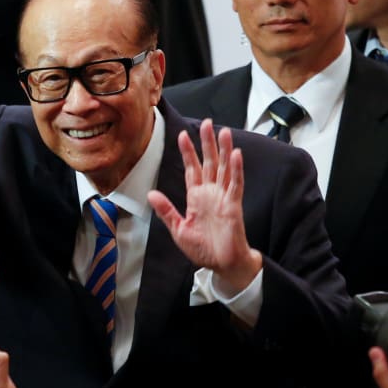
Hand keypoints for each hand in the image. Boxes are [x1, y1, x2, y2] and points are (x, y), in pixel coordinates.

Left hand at [148, 118, 261, 290]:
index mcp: (196, 198)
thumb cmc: (203, 249)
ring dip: (224, 150)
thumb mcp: (178, 229)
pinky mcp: (233, 205)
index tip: (182, 135)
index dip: (188, 152)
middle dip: (207, 143)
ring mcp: (223, 197)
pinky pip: (235, 184)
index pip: (192, 169)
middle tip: (208, 123)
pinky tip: (235, 154)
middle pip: (210, 162)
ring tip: (223, 132)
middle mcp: (211, 193)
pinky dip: (236, 169)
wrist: (221, 264)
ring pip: (225, 168)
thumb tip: (151, 194)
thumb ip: (166, 211)